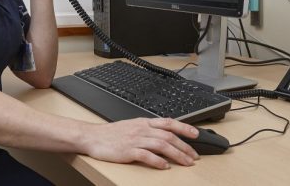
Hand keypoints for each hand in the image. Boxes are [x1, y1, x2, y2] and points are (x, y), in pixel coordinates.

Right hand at [81, 118, 199, 168]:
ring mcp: (135, 140)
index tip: (196, 134)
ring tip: (186, 162)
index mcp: (144, 122)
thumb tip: (165, 133)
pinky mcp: (128, 151)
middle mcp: (142, 129)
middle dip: (185, 146)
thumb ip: (148, 129)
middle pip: (168, 136)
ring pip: (161, 145)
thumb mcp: (132, 126)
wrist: (93, 136)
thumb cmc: (112, 134)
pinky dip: (157, 161)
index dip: (184, 128)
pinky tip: (164, 166)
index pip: (168, 122)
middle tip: (194, 156)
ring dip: (176, 154)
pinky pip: (146, 155)